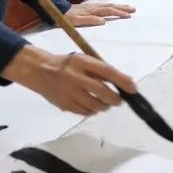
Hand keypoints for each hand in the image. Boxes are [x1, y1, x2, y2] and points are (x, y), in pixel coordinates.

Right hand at [2, 46, 135, 115]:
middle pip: (102, 92)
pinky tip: (93, 106)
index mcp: (82, 62)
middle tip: (119, 100)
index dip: (123, 81)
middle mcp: (75, 76)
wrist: (39, 71)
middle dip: (115, 99)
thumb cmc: (67, 64)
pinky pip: (84, 112)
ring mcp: (68, 92)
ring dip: (105, 106)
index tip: (133, 89)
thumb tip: (125, 83)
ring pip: (94, 105)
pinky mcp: (64, 104)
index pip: (107, 72)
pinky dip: (92, 111)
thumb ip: (100, 70)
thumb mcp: (83, 60)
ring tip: (106, 103)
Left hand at [65, 1, 135, 26]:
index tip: (128, 16)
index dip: (119, 13)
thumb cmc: (65, 18)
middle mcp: (93, 7)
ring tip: (128, 7)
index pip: (109, 11)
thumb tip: (103, 21)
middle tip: (134, 9)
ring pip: (108, 5)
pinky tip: (113, 7)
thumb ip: (89, 21)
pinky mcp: (89, 7)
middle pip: (111, 6)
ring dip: (119, 6)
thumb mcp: (75, 22)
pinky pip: (104, 6)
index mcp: (92, 11)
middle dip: (122, 8)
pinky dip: (112, 6)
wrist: (57, 10)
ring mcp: (91, 6)